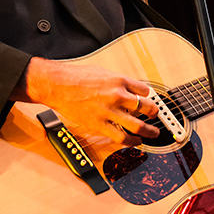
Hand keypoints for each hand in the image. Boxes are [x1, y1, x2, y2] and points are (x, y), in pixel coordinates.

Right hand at [12, 57, 160, 145]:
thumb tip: (127, 88)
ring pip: (138, 125)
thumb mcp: (102, 71)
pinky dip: (132, 141)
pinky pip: (121, 137)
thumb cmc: (74, 76)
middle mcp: (117, 95)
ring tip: (153, 133)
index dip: (149, 97)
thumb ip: (116, 81)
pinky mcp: (99, 124)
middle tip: (155, 116)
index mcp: (119, 80)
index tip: (150, 100)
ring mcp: (109, 111)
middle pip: (146, 107)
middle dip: (154, 113)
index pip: (144, 90)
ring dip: (149, 131)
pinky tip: (135, 142)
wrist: (57, 85)